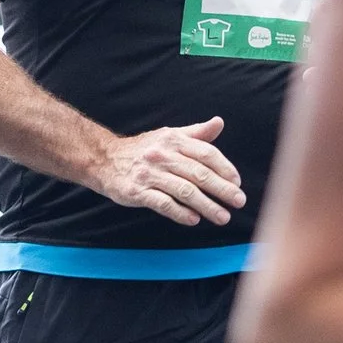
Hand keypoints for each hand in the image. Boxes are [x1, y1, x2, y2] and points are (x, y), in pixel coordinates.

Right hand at [90, 116, 245, 228]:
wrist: (104, 159)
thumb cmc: (143, 150)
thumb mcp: (169, 136)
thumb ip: (196, 133)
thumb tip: (219, 123)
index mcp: (173, 140)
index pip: (206, 154)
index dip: (225, 168)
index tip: (237, 183)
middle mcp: (162, 155)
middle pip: (199, 174)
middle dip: (222, 190)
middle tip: (239, 202)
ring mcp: (149, 174)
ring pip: (184, 191)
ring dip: (207, 206)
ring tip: (223, 217)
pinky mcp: (136, 192)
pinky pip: (163, 203)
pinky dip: (180, 213)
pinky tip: (194, 220)